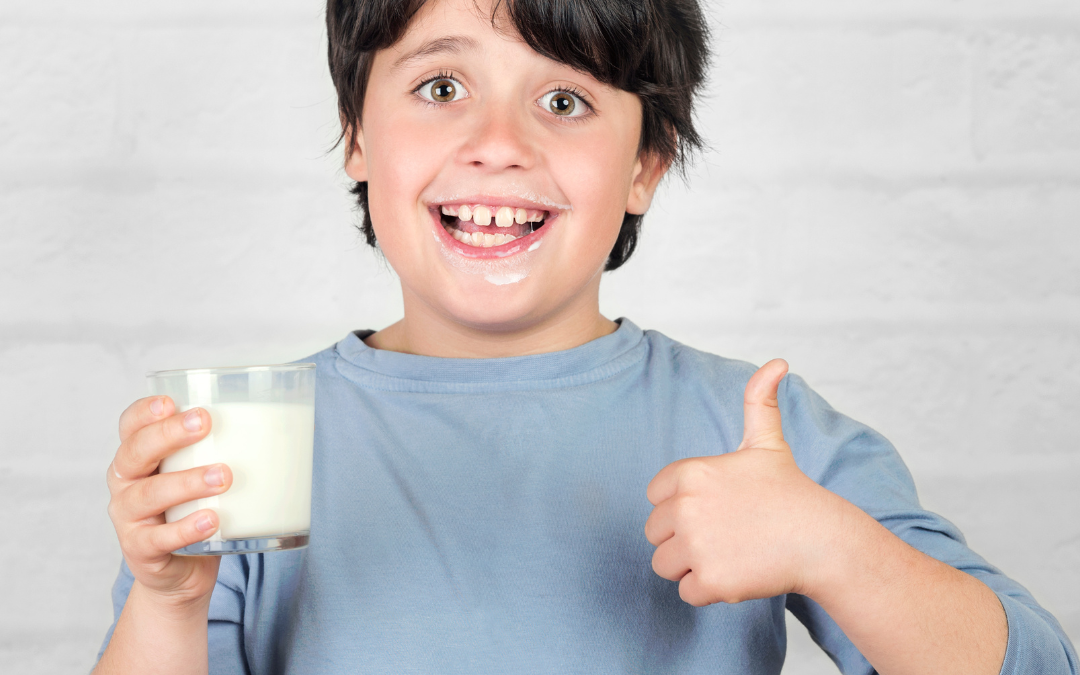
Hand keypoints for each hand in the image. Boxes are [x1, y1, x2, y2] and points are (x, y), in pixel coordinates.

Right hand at [105, 396, 232, 611]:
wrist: (182, 571)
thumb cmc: (195, 509)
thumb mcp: (202, 474)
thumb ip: (224, 449)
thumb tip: (289, 426)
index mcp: (139, 457)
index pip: (130, 426)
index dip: (144, 412)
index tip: (170, 401)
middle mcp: (127, 484)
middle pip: (135, 452)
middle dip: (168, 434)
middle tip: (204, 422)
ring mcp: (129, 518)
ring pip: (149, 495)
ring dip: (187, 482)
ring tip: (223, 476)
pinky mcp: (142, 551)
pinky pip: (160, 539)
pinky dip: (186, 529)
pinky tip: (212, 520)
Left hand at [644, 359, 843, 605]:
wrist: (821, 540)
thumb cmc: (790, 492)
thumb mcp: (768, 442)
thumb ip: (759, 401)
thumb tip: (778, 363)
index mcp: (689, 473)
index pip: (654, 498)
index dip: (682, 506)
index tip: (716, 507)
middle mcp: (686, 507)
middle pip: (655, 533)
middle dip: (684, 538)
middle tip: (726, 533)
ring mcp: (697, 545)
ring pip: (664, 565)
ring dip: (692, 565)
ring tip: (730, 552)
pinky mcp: (710, 580)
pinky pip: (686, 592)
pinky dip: (709, 590)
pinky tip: (738, 572)